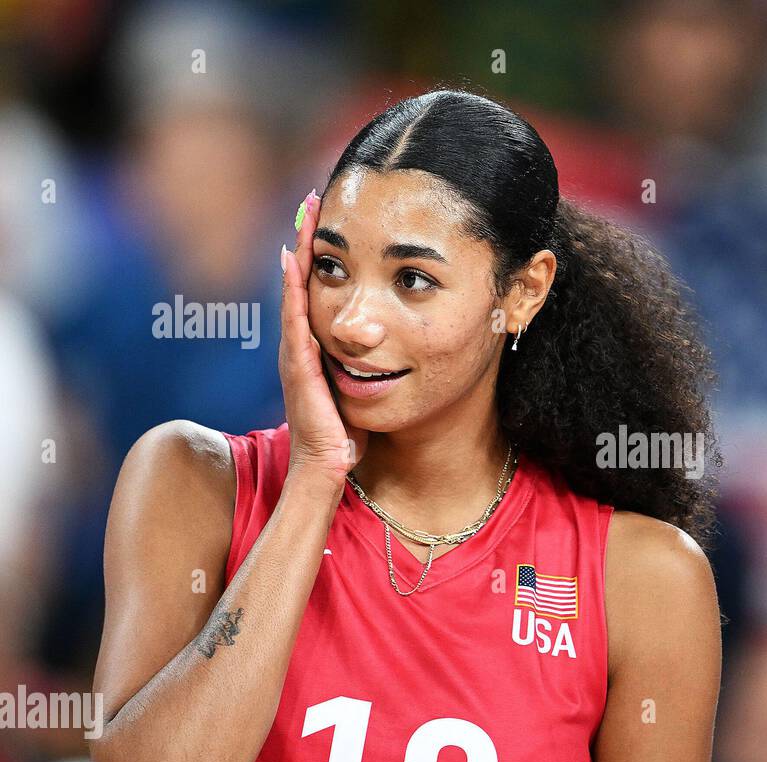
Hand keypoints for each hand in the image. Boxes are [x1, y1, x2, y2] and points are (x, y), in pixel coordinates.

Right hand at [278, 189, 366, 484]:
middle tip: (314, 201)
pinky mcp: (299, 368)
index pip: (316, 294)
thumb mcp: (356, 390)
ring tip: (305, 217)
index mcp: (315, 349)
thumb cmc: (346, 436)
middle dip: (307, 243)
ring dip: (299, 254)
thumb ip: (364, 367)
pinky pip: (295, 320)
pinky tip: (294, 262)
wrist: (327, 471)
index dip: (321, 259)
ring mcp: (296, 355)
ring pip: (296, 294)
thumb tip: (387, 349)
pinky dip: (293, 289)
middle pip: (302, 283)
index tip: (329, 222)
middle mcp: (300, 346)